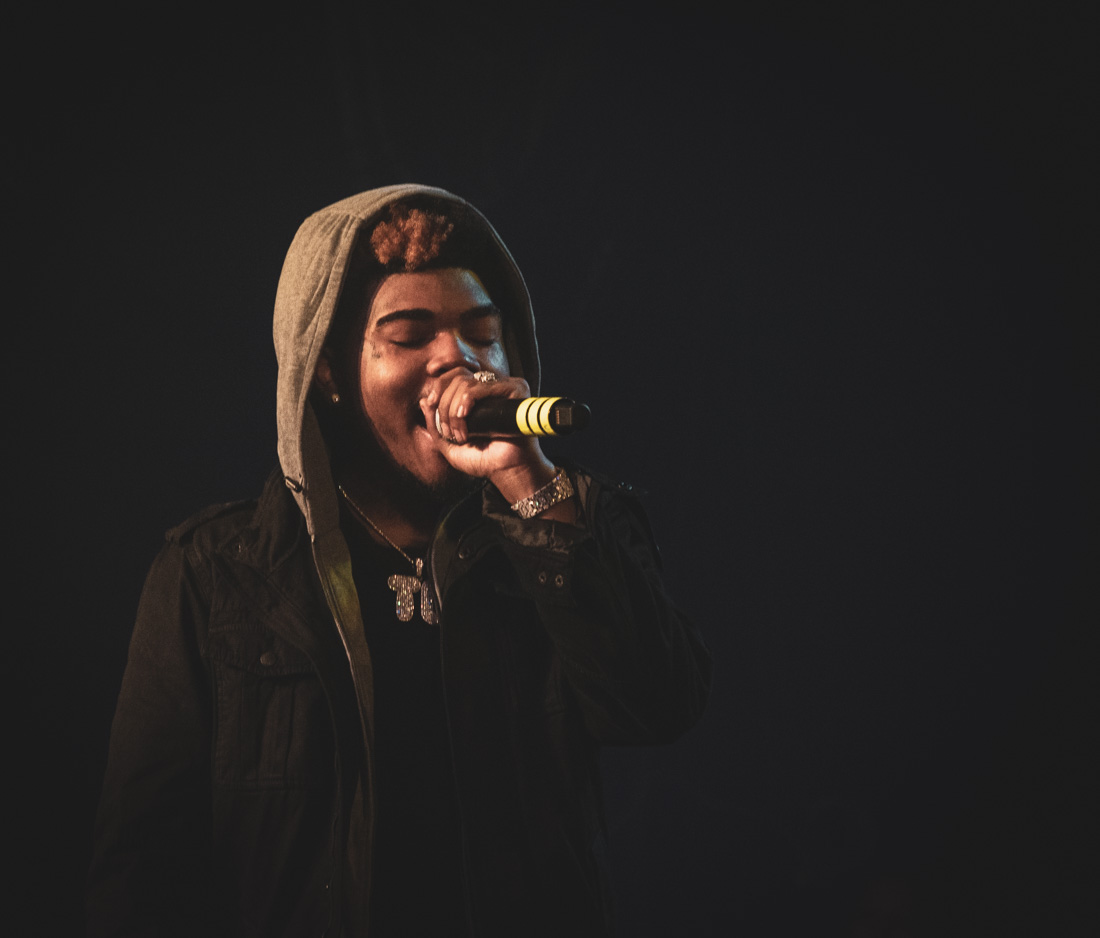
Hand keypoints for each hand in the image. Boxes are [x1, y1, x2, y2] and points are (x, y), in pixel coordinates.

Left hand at [419, 368, 557, 499]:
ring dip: (452, 409)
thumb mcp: (449, 444)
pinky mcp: (515, 390)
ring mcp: (504, 387)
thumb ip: (435, 424)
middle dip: (443, 403)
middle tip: (446, 429)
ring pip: (465, 382)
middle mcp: (492, 388)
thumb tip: (424, 400)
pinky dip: (466, 400)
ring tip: (459, 433)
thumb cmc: (483, 460)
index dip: (441, 377)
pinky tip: (463, 416)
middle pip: (457, 376)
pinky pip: (481, 387)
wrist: (507, 471)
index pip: (456, 373)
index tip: (430, 394)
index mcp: (479, 396)